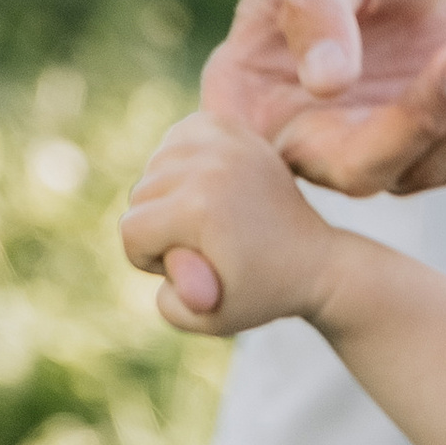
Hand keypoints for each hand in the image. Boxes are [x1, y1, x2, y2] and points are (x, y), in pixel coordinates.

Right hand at [123, 112, 340, 336]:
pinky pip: (176, 138)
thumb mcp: (209, 318)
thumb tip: (164, 256)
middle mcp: (209, 165)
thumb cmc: (260, 293)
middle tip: (202, 247)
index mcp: (199, 207)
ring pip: (153, 167)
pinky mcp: (230, 127)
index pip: (130, 230)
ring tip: (205, 220)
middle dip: (158, 228)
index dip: (149, 260)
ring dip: (167, 196)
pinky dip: (180, 162)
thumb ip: (167, 302)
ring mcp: (223, 141)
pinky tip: (204, 186)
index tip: (189, 269)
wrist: (314, 261)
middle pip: (139, 195)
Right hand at [199, 0, 445, 196]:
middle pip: (364, 170)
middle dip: (425, 120)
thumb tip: (325, 83)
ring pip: (429, 168)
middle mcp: (307, 137)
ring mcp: (372, 149)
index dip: (320, 147)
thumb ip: (315, 5)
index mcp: (250, 97)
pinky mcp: (434, 145)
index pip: (270, 154)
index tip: (369, 97)